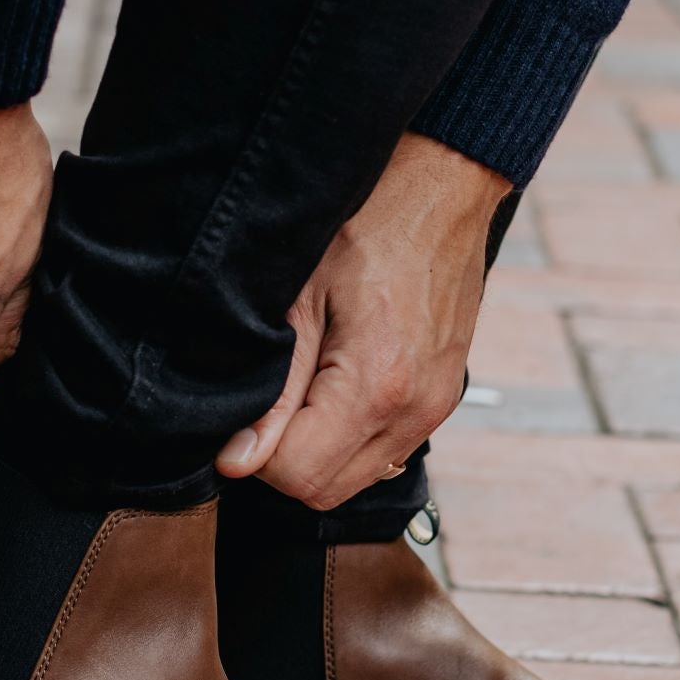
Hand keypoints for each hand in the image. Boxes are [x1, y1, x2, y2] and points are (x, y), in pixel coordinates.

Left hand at [216, 133, 509, 509]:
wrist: (442, 188)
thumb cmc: (368, 224)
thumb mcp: (299, 299)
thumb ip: (272, 390)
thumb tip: (237, 460)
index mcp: (378, 386)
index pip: (297, 476)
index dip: (253, 455)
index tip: (238, 414)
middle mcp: (416, 412)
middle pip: (323, 491)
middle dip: (280, 460)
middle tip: (265, 399)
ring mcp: (435, 409)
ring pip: (352, 478)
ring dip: (314, 451)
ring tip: (299, 386)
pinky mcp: (441, 400)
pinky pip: (380, 450)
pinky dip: (346, 437)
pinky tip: (332, 385)